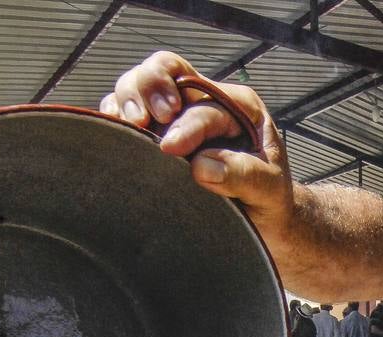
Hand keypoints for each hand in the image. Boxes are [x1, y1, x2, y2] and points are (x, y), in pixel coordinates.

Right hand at [100, 51, 292, 227]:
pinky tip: (115, 133)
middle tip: (143, 119)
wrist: (261, 220)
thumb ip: (243, 175)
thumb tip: (200, 167)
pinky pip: (124, 113)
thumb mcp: (269, 189)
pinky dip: (113, 117)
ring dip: (126, 100)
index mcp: (238, 106)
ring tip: (128, 124)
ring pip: (138, 86)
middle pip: (166, 70)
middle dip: (149, 87)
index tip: (171, 149)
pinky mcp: (154, 134)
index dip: (186, 125)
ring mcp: (175, 116)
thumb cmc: (268, 200)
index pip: (205, 105)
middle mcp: (204, 101)